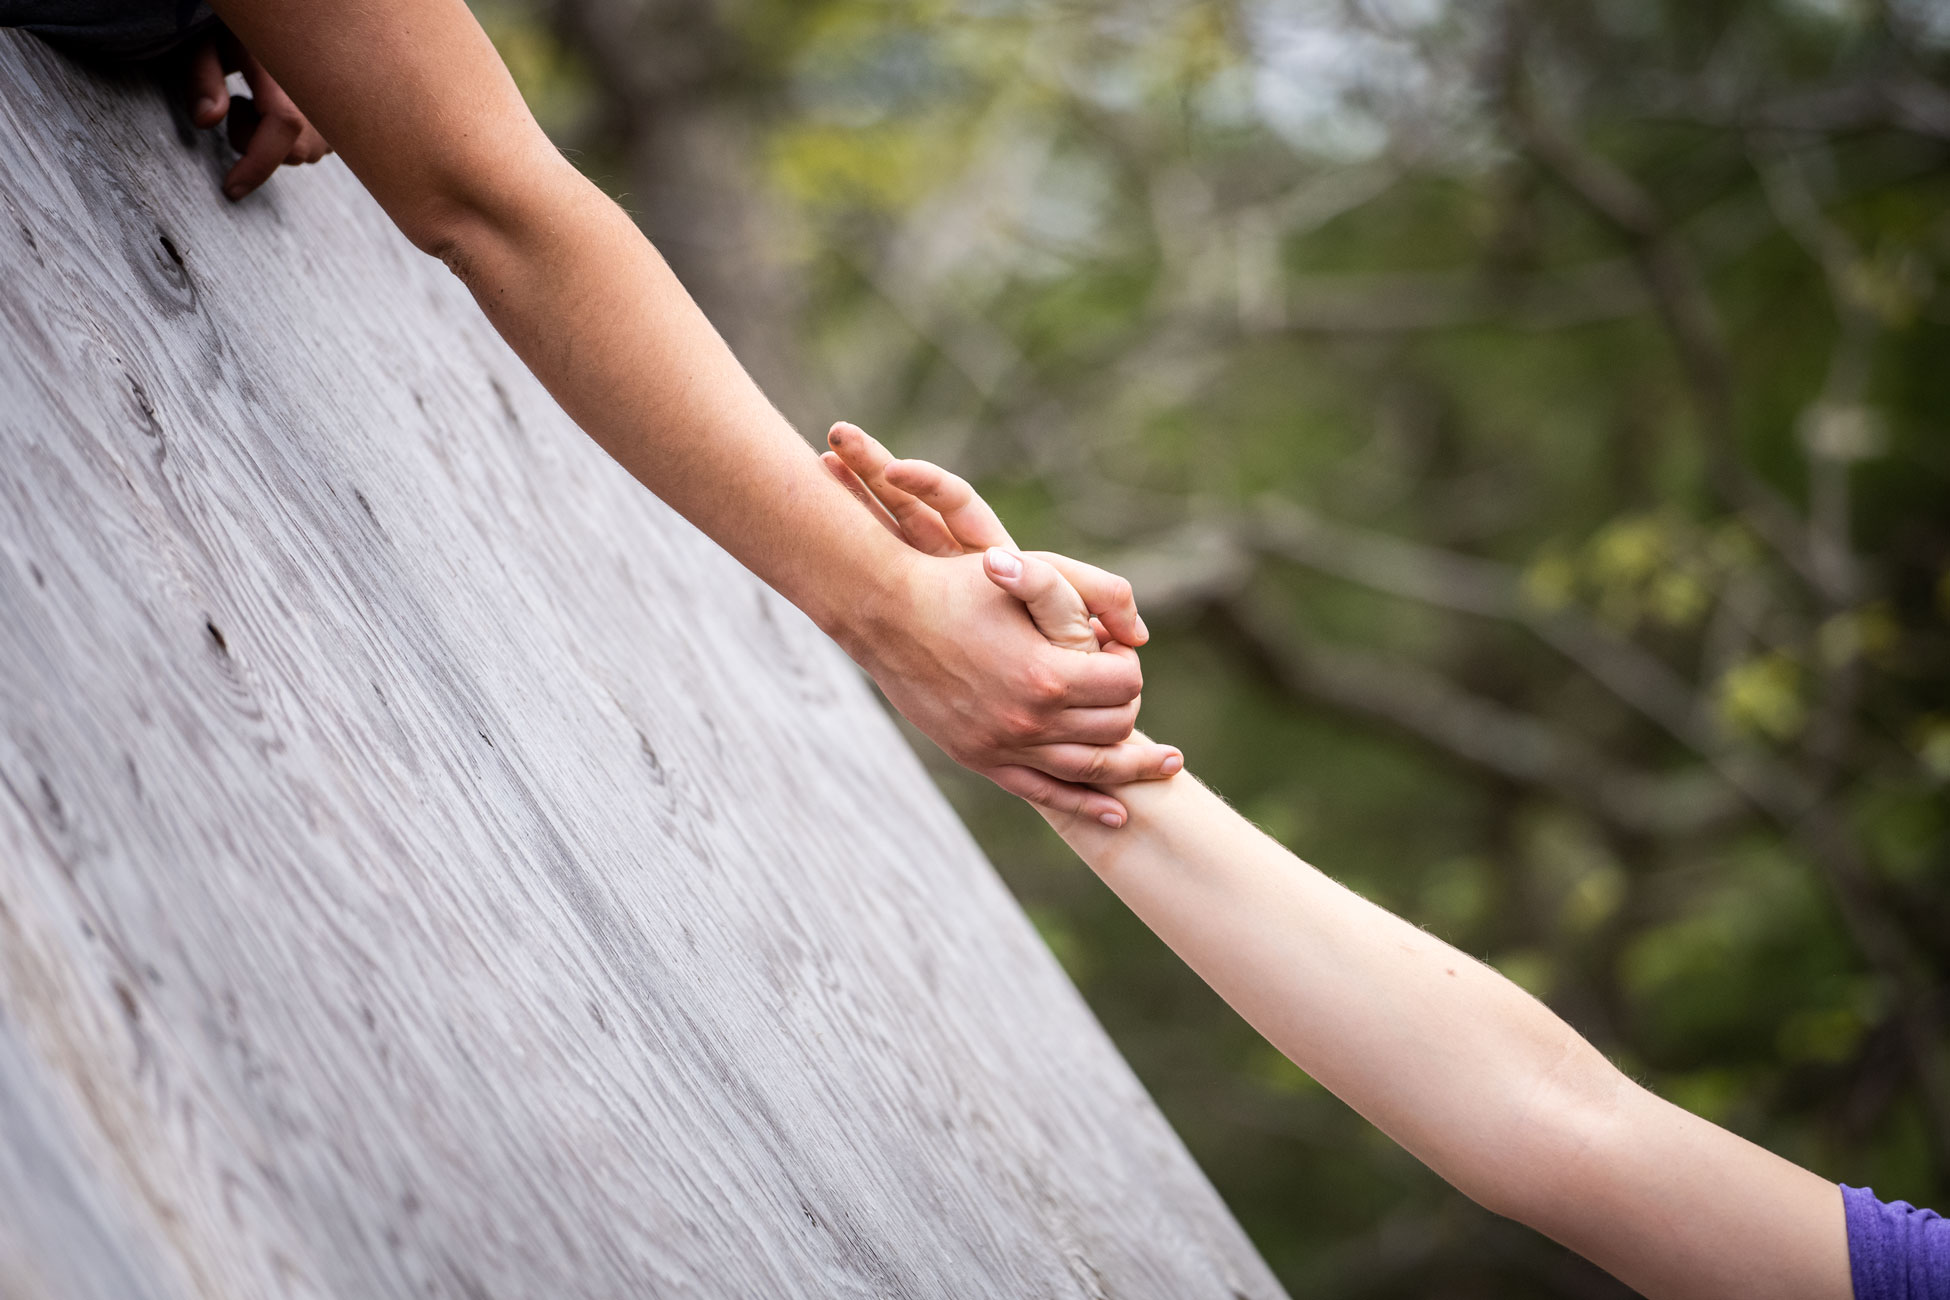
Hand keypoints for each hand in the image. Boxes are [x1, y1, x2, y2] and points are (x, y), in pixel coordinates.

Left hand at [183, 28, 331, 199]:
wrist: (289, 24)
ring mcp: (338, 110)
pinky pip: (317, 147)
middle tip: (240, 102)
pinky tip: (284, 108)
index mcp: (289, 69)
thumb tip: (205, 122)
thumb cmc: (244, 31)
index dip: (257, 164)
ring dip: (275, 141)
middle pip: (292, 151)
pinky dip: (294, 139)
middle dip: (255, 141)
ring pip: (305, 153)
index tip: (231, 189)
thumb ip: (203, 78)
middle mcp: (323, 92)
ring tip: (262, 100)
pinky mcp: (344, 121)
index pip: (283, 126)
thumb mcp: (210, 43)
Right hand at [825, 424, 1179, 825]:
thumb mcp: (1036, 570)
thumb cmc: (962, 583)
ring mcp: (1003, 746)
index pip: (1125, 685)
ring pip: (1088, 770)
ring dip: (1129, 769)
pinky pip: (1042, 792)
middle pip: (1113, 729)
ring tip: (1163, 767)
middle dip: (1125, 706)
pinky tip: (1116, 812)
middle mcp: (1029, 720)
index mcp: (1047, 674)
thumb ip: (1099, 592)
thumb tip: (1140, 637)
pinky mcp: (980, 759)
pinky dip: (1084, 804)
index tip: (1110, 649)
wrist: (886, 611)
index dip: (1127, 665)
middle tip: (1114, 684)